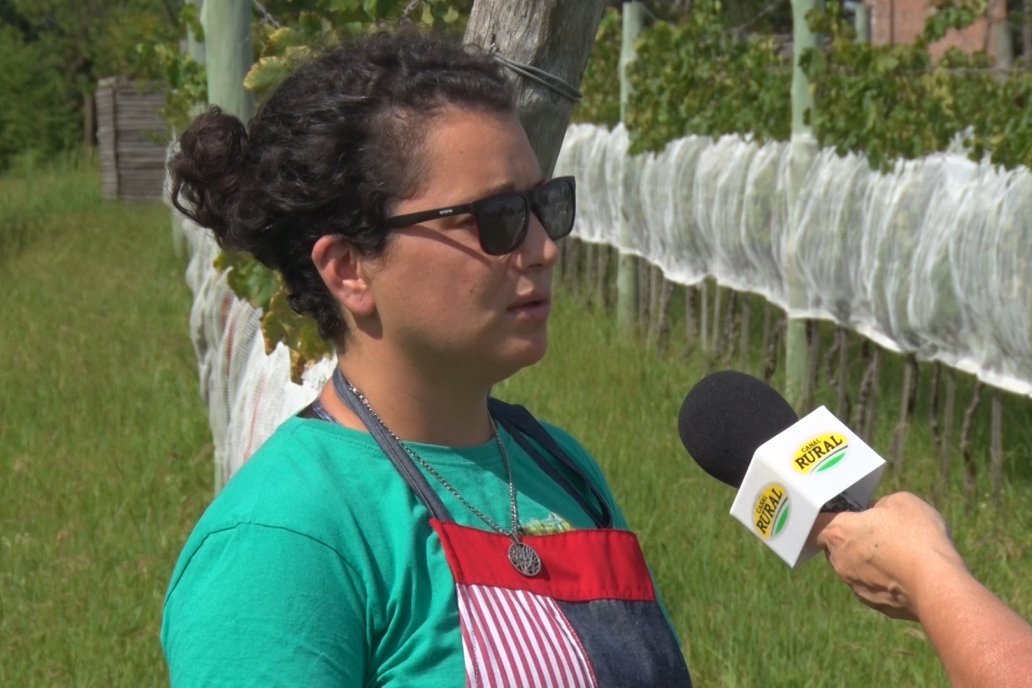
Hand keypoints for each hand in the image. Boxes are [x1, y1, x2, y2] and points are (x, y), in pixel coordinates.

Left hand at [811, 492, 968, 620]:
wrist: (938, 584)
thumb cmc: (917, 537)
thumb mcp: (900, 502)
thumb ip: (880, 505)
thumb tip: (877, 514)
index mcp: (839, 532)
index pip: (815, 522)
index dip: (826, 515)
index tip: (841, 511)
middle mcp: (839, 561)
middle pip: (836, 545)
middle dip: (852, 537)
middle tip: (878, 529)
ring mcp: (855, 585)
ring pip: (854, 567)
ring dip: (869, 559)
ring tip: (898, 552)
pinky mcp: (874, 604)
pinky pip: (873, 586)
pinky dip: (884, 579)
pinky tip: (906, 573)